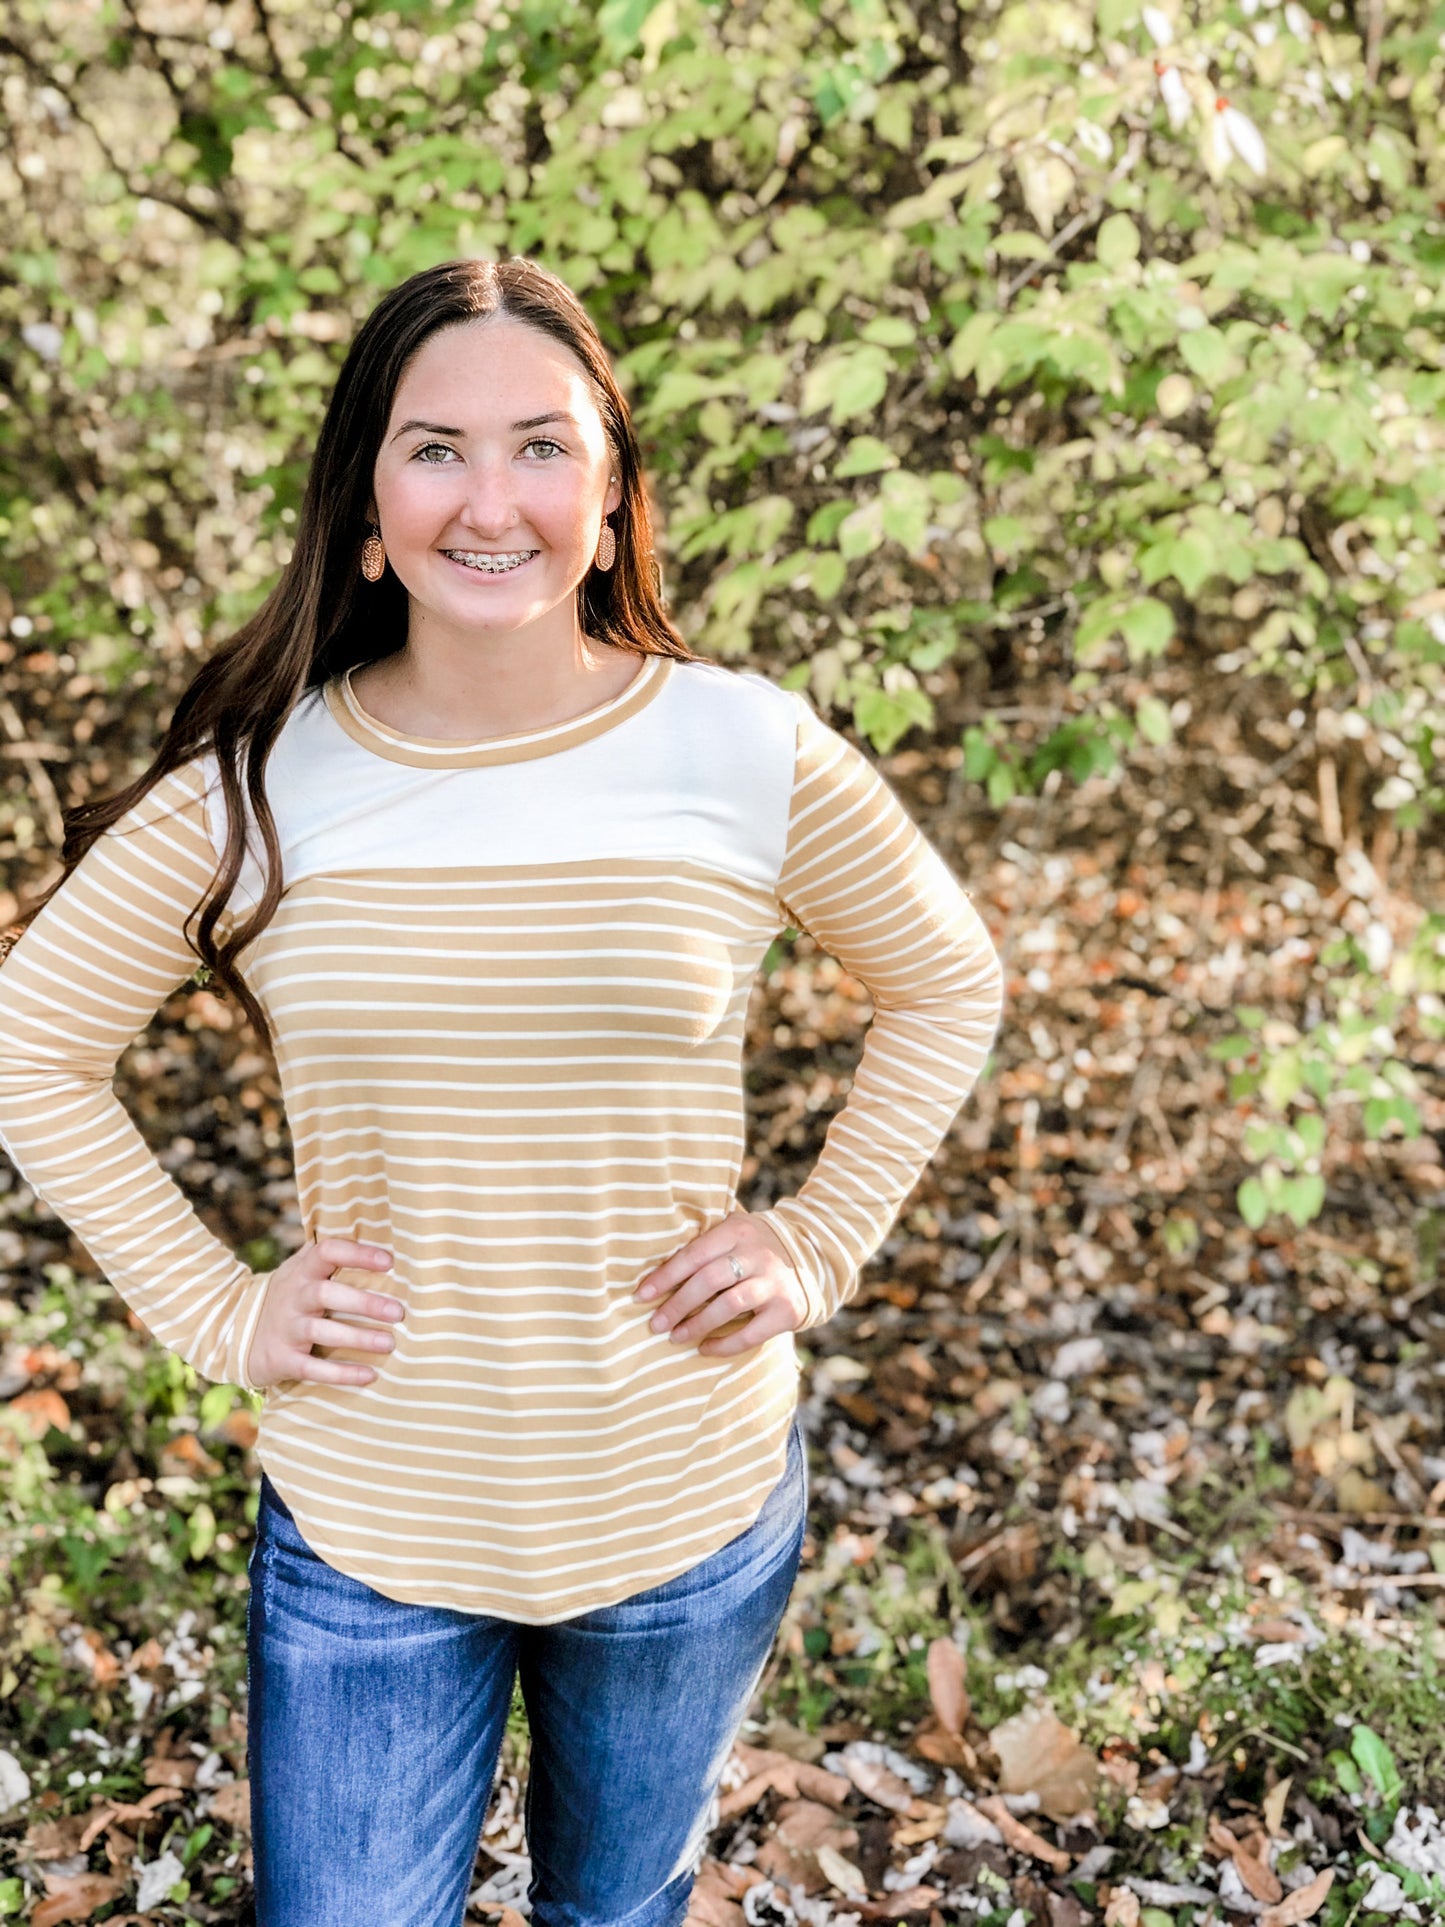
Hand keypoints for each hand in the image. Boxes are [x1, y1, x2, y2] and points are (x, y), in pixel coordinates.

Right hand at [244, 1238, 404, 1389]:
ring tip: (390, 1343)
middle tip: (398, 1312)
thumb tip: (369, 1230)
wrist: (234, 1332)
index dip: (357, 1254)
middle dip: (364, 1303)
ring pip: (323, 1332)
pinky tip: (369, 1376)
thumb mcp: (298, 1271)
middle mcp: (294, 1297)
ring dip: (358, 1339)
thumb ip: (326, 1254)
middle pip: (327, 1294)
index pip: (327, 1252)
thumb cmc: (287, 1297)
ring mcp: (287, 1329)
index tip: (389, 1261)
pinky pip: (313, 1368)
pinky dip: (341, 1374)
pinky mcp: (283, 1359)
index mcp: (302, 1272)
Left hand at [633, 1212, 806, 1356]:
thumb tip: (655, 1270)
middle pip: (709, 1280)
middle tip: (655, 1323)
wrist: (814, 1257)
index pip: (695, 1253)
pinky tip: (705, 1348)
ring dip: (697, 1324)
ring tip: (675, 1337)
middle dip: (677, 1304)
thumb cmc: (756, 1248)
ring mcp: (774, 1283)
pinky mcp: (787, 1310)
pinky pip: (751, 1333)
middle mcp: (757, 1254)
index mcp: (738, 1231)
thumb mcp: (735, 1233)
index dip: (666, 1276)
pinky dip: (725, 1344)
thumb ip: (706, 1245)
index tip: (642, 1295)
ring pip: (729, 1305)